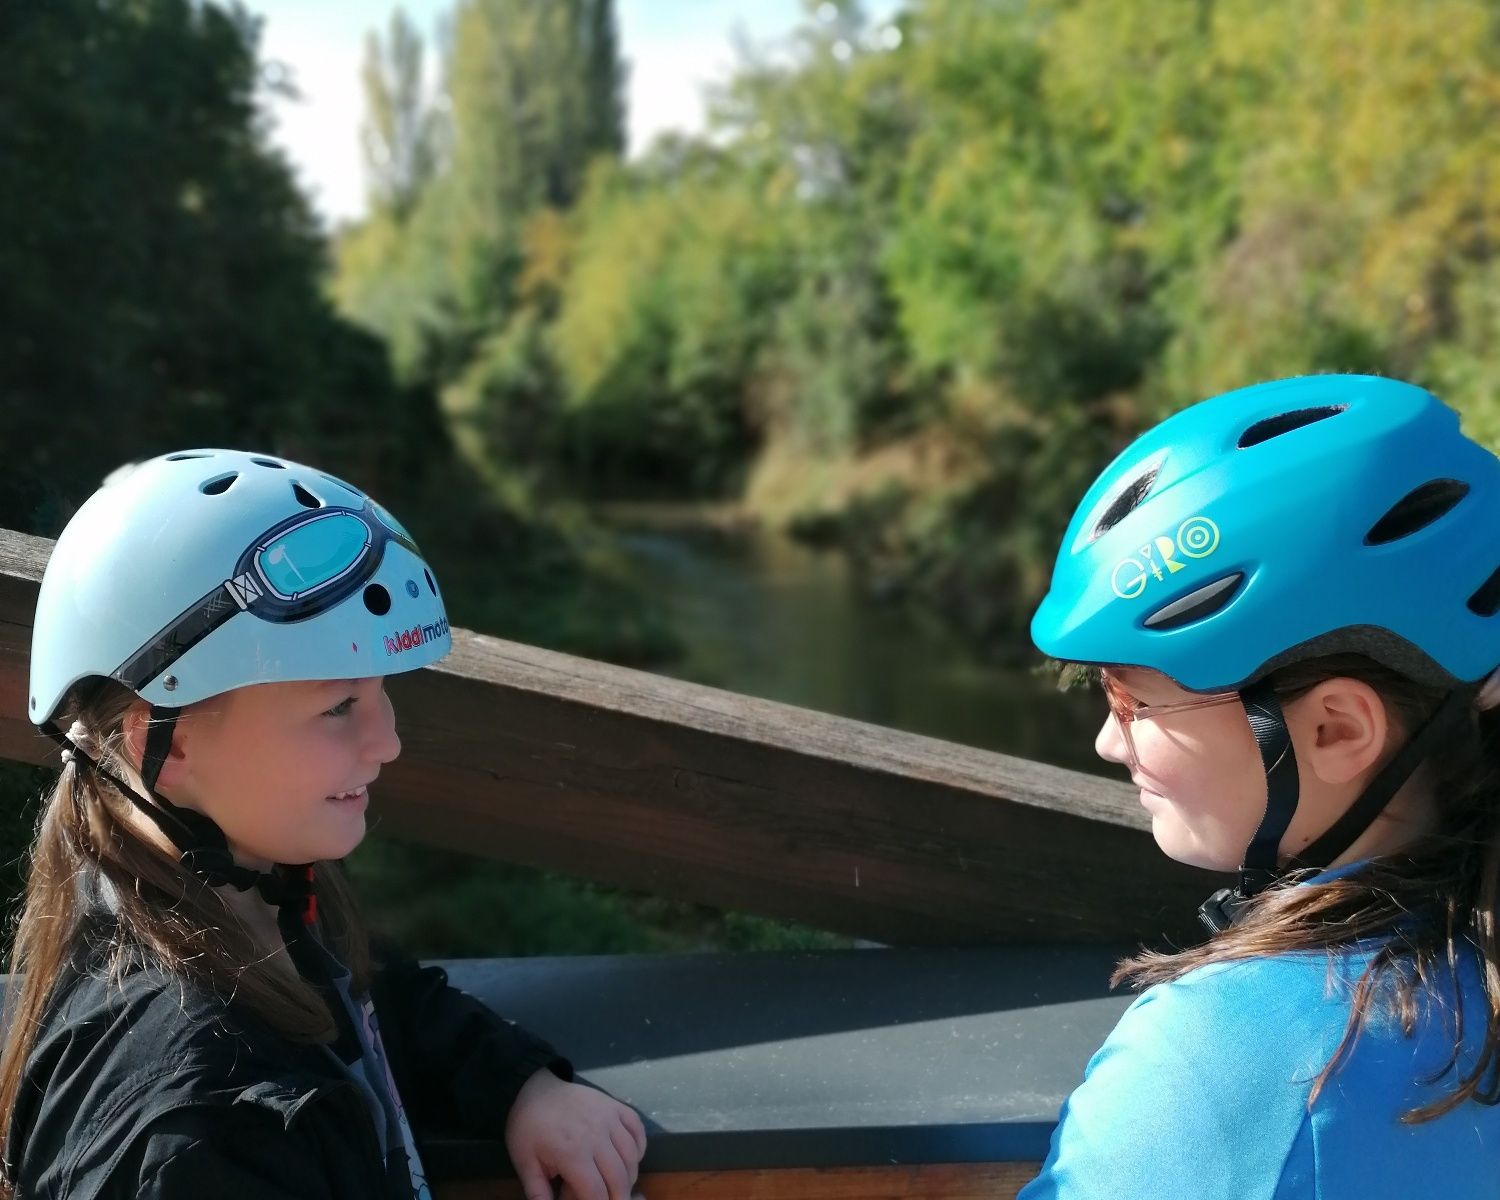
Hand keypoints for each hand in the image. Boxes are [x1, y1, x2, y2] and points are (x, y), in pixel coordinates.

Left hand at [506, 1067, 647, 1199]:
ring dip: (630, 1176)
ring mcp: (609, 1118)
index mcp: (572, 1153)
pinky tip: (629, 1158)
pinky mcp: (616, 1106)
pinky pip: (637, 1129)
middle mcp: (596, 1135)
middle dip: (618, 1197)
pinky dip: (639, 1147)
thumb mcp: (525, 1163)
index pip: (596, 1192)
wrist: (537, 1087)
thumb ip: (538, 1193)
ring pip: (632, 1156)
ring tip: (619, 1184)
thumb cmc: (528, 1127)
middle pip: (619, 1178)